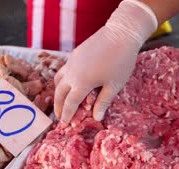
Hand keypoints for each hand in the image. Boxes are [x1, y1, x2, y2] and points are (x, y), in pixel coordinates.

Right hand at [54, 0, 157, 123]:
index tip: (64, 124)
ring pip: (58, 80)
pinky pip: (63, 70)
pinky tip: (68, 83)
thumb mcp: (114, 85)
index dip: (66, 115)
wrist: (120, 34)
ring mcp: (72, 62)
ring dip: (58, 93)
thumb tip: (96, 118)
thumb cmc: (121, 62)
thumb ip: (103, 102)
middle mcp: (72, 73)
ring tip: (60, 101)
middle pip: (59, 93)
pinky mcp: (75, 54)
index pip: (70, 103)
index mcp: (81, 83)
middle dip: (58, 106)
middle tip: (59, 116)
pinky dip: (62, 80)